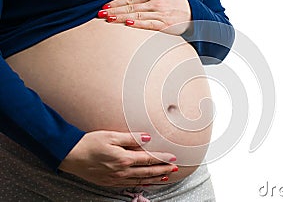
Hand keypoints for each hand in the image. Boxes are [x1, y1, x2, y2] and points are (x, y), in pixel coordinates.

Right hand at [58, 130, 177, 186]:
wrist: (71, 156)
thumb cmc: (89, 143)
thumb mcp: (111, 136)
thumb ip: (131, 138)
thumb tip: (147, 138)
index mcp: (124, 158)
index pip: (148, 159)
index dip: (162, 159)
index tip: (173, 158)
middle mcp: (122, 171)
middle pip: (148, 172)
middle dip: (163, 170)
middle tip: (174, 169)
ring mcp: (116, 178)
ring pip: (140, 180)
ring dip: (154, 179)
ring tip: (165, 177)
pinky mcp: (109, 182)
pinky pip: (129, 184)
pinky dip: (141, 184)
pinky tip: (146, 183)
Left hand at [98, 0, 191, 34]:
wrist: (193, 13)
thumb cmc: (174, 4)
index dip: (116, 2)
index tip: (105, 6)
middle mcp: (155, 3)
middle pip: (131, 6)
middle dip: (114, 10)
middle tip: (101, 13)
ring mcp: (160, 14)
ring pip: (137, 15)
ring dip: (121, 17)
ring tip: (108, 19)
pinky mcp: (164, 25)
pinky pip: (148, 24)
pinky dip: (137, 24)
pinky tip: (127, 24)